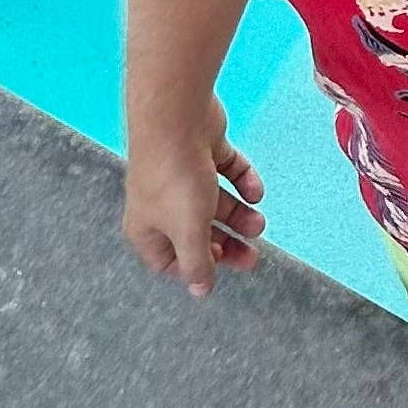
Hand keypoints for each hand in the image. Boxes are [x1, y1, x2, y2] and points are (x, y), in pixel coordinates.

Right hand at [121, 91, 264, 300]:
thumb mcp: (189, 232)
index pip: (169, 260)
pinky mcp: (203, 149)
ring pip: (214, 202)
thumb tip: (200, 292)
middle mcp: (161, 203)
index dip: (194, 268)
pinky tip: (255, 191)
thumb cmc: (176, 180)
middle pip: (197, 232)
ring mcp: (183, 174)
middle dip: (226, 243)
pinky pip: (226, 172)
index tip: (219, 269)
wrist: (176, 116)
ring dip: (239, 214)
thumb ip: (197, 263)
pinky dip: (242, 182)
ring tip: (259, 223)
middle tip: (254, 255)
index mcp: (148, 227)